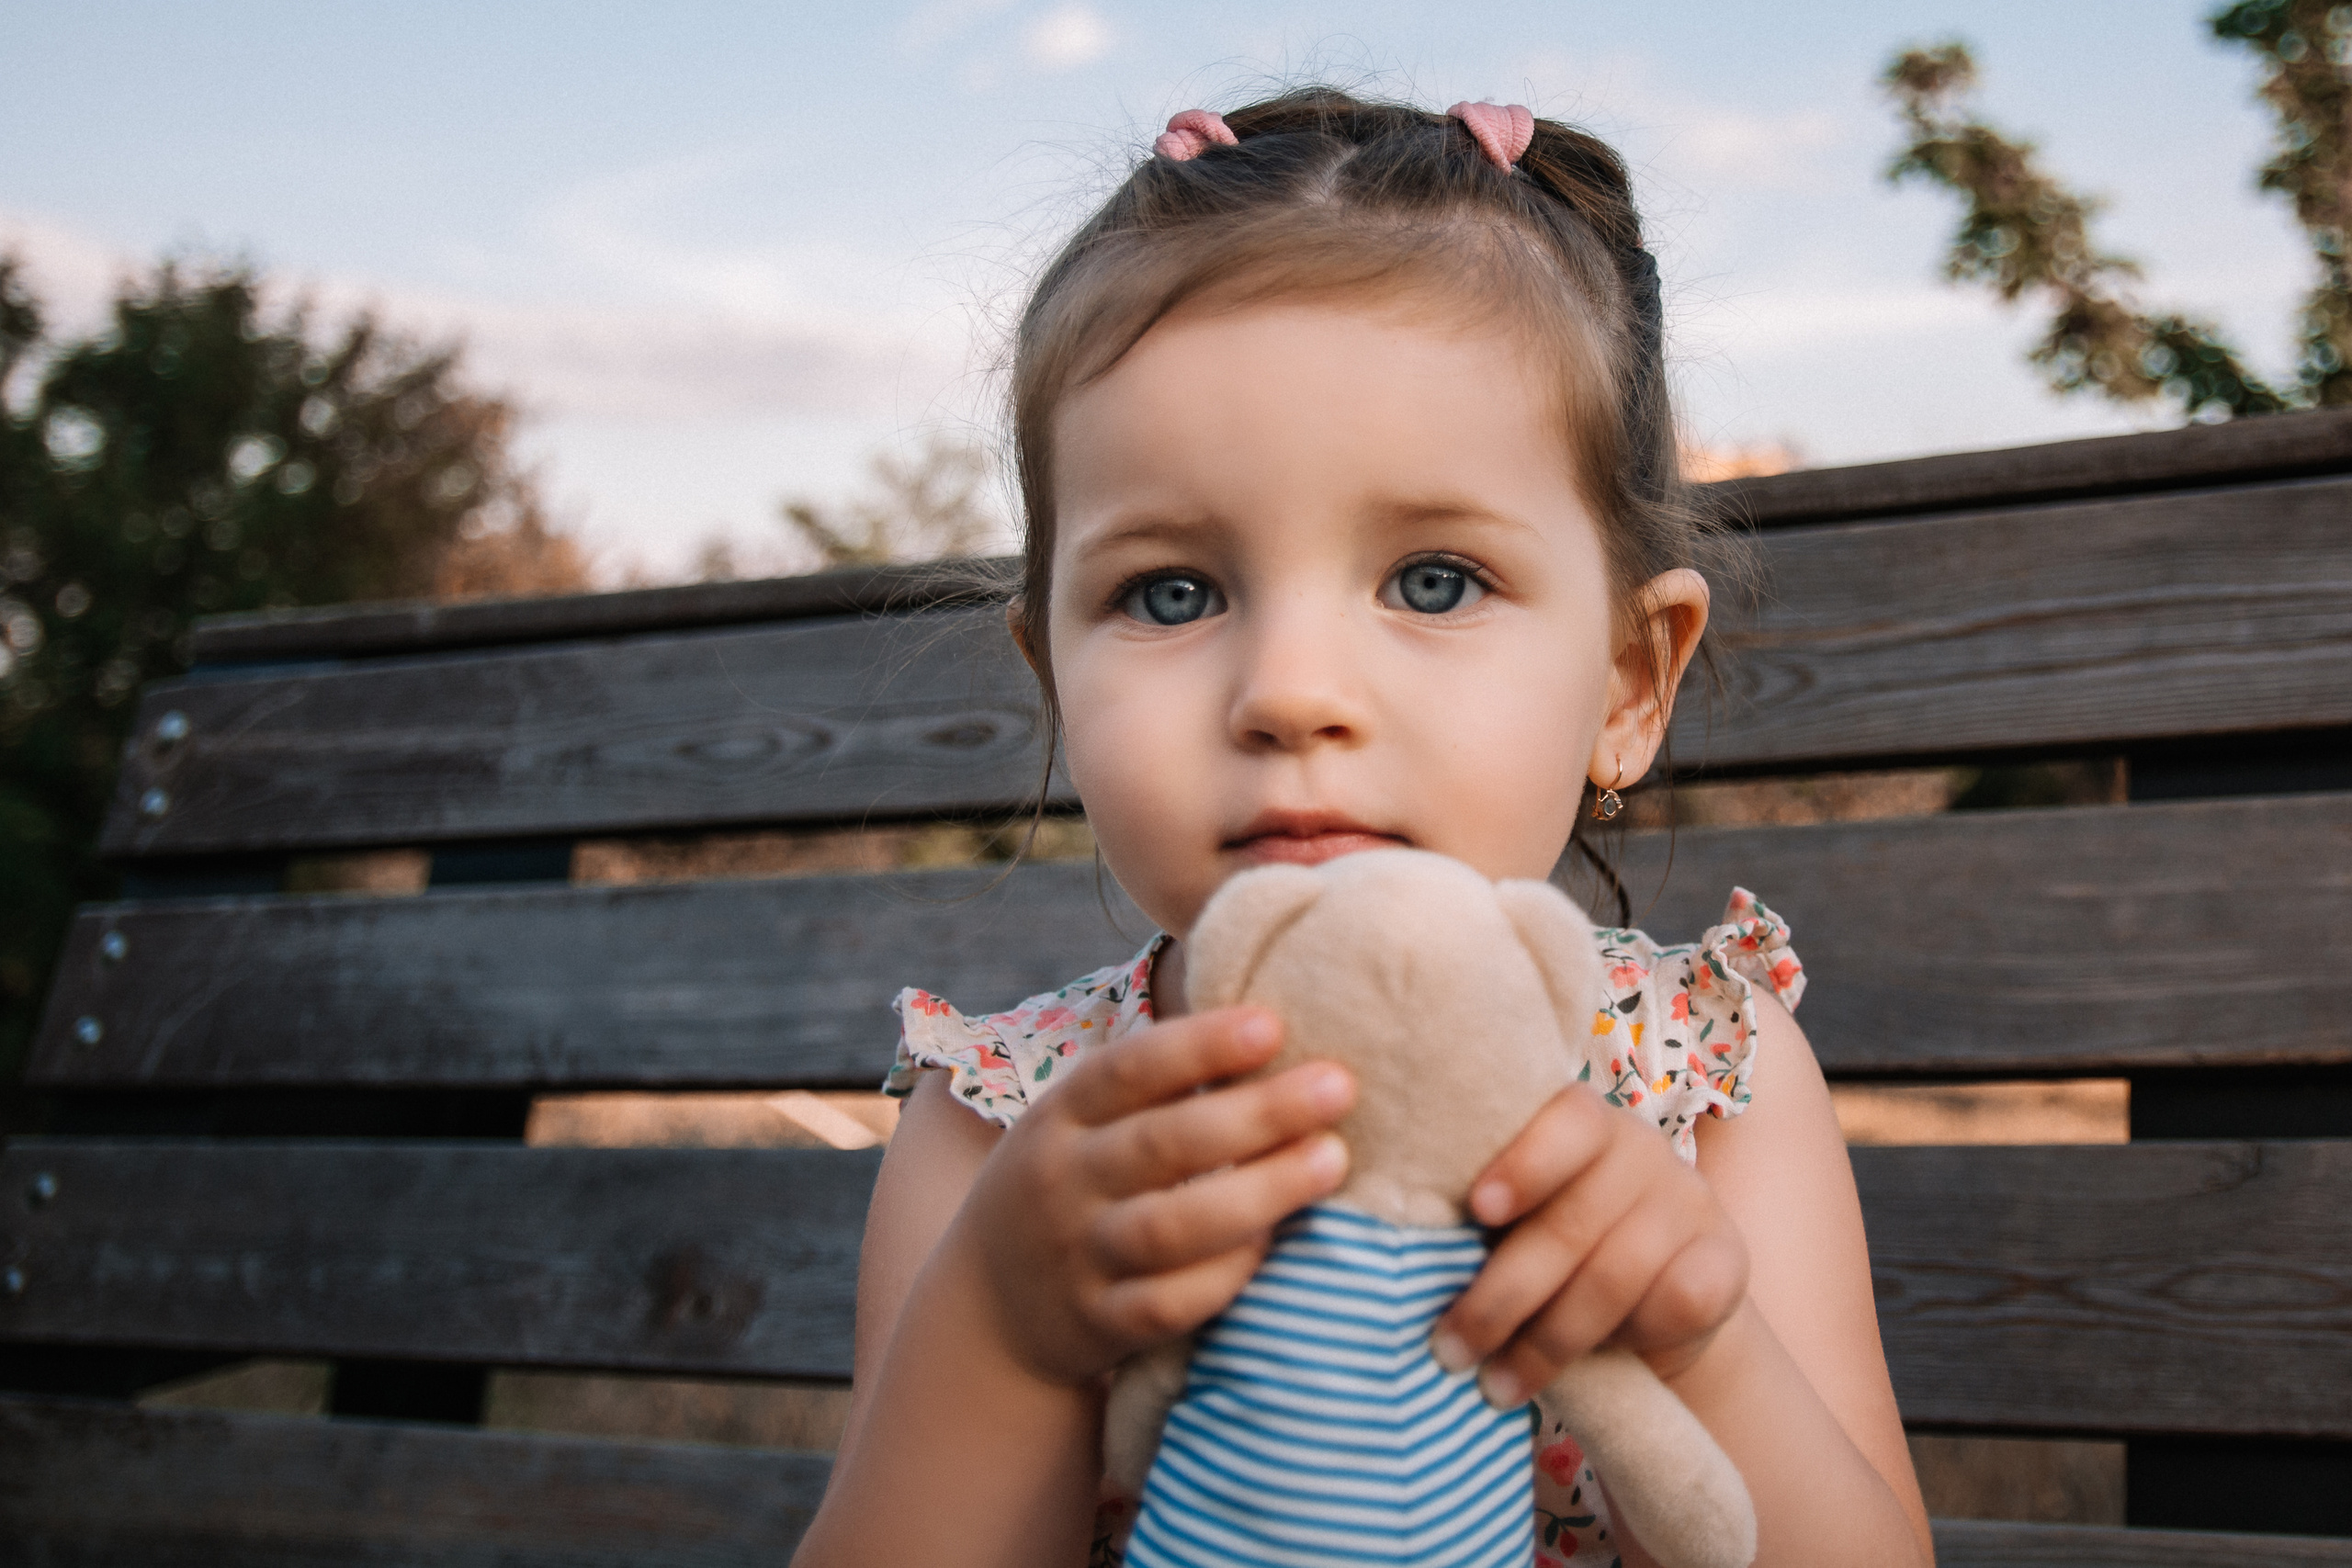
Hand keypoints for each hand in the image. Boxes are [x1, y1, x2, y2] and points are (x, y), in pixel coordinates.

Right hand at [946, 1006, 1355, 1388]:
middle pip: (1161, 1143)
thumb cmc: (1074, 1186)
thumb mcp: (1081, 1125)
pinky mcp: (1101, 1323)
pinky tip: (1277, 1245)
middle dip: (1257, 1112)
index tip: (1273, 1024)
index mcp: (1061, 1117)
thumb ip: (1155, 1088)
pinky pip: (1169, 1304)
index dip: (1199, 1045)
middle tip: (1340, 1085)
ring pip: (1170, 1226)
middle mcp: (1064, 1182)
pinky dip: (1226, 1274)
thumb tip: (1278, 1029)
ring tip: (1332, 1159)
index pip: (1127, 1069)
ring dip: (1259, 1192)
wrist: (992, 1308)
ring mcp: (1080, 1256)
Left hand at [1429, 1084, 1748, 1406]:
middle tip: (1450, 1349)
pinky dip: (1630, 1336)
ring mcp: (1691, 1201)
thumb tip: (1396, 1239)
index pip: (1567, 1120)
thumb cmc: (1553, 1251)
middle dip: (1502, 1295)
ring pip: (1617, 1274)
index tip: (1477, 1208)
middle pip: (1574, 1220)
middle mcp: (1642, 1150)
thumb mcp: (1519, 1219)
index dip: (1525, 1164)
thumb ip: (1481, 1212)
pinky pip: (1679, 1301)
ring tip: (1494, 1384)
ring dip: (1547, 1340)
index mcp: (1582, 1122)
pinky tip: (1591, 1366)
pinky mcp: (1729, 1260)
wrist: (1653, 1306)